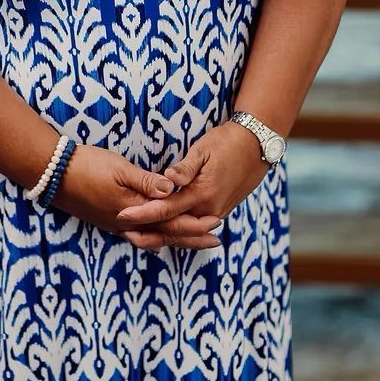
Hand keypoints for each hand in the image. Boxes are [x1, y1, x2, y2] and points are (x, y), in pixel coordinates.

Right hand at [48, 142, 223, 250]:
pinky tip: (159, 234)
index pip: (170, 222)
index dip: (194, 224)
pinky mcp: (109, 221)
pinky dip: (156, 237)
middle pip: (165, 236)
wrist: (53, 174)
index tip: (216, 224)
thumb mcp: (119, 168)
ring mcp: (117, 226)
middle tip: (215, 242)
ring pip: (153, 238)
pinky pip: (140, 235)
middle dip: (191, 238)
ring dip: (175, 239)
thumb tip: (172, 189)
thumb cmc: (87, 166)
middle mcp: (127, 225)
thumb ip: (146, 181)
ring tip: (193, 241)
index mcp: (132, 212)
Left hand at [114, 121, 270, 250]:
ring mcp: (216, 212)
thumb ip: (185, 168)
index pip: (166, 208)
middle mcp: (209, 209)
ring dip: (161, 234)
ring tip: (137, 237)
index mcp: (202, 194)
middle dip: (148, 230)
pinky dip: (178, 231)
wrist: (256, 147)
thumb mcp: (203, 150)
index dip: (143, 212)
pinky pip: (194, 226)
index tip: (122, 213)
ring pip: (184, 230)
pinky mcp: (219, 211)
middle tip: (123, 231)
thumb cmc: (226, 143)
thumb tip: (167, 179)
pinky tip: (164, 232)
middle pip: (173, 227)